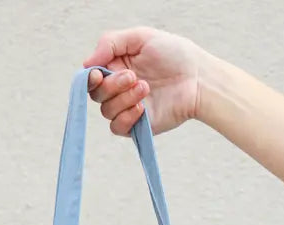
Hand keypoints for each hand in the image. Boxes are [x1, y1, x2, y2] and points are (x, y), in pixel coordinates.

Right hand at [82, 26, 205, 136]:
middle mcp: (119, 89)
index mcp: (116, 67)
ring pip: (107, 111)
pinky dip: (126, 117)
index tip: (98, 73)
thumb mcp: (140, 37)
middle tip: (134, 77)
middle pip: (96, 95)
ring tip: (146, 88)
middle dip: (112, 85)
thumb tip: (86, 64)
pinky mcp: (137, 125)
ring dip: (124, 99)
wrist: (197, 78)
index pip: (91, 77)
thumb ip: (110, 43)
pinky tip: (142, 107)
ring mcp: (127, 108)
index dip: (90, 78)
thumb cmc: (174, 54)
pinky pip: (117, 128)